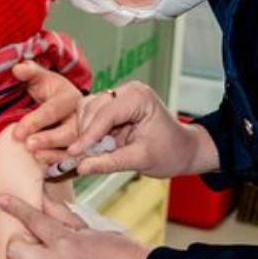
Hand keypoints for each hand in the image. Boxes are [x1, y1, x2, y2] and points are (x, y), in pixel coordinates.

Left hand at [0, 194, 150, 258]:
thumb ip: (60, 214)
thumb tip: (41, 197)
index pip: (32, 219)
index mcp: (66, 241)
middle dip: (19, 243)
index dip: (14, 206)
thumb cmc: (117, 248)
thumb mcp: (88, 226)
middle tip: (33, 241)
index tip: (0, 199)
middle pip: (15, 251)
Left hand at [12, 61, 81, 165]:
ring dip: (55, 154)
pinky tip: (45, 166)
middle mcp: (80, 118)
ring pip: (74, 149)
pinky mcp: (80, 149)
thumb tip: (18, 68)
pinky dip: (60, 164)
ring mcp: (82, 135)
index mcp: (70, 98)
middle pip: (69, 132)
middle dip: (48, 139)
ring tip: (36, 156)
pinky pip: (73, 160)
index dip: (36, 121)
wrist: (57, 104)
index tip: (17, 132)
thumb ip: (30, 72)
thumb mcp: (39, 78)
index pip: (53, 110)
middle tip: (29, 146)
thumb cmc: (46, 90)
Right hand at [70, 82, 218, 176]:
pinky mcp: (113, 105)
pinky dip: (88, 131)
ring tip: (93, 153)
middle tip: (82, 158)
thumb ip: (109, 162)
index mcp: (139, 97)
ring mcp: (119, 96)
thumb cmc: (171, 152)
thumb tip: (81, 167)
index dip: (88, 135)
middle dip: (85, 135)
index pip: (105, 114)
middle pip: (92, 109)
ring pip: (87, 110)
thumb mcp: (141, 160)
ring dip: (85, 133)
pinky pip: (90, 115)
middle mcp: (127, 91)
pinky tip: (95, 146)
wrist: (183, 150)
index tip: (74, 153)